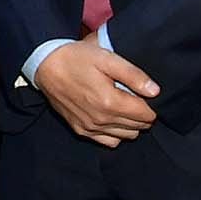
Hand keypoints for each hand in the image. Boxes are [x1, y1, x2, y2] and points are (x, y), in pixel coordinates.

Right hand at [32, 34, 159, 147]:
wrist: (45, 65)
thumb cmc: (76, 58)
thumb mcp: (106, 58)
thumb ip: (133, 75)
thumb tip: (155, 92)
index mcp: (110, 102)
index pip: (146, 115)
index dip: (151, 104)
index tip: (144, 93)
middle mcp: (101, 120)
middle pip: (138, 127)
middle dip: (142, 114)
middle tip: (134, 96)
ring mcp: (90, 128)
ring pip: (126, 136)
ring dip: (130, 124)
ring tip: (123, 105)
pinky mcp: (81, 130)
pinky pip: (109, 141)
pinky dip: (116, 133)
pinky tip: (111, 117)